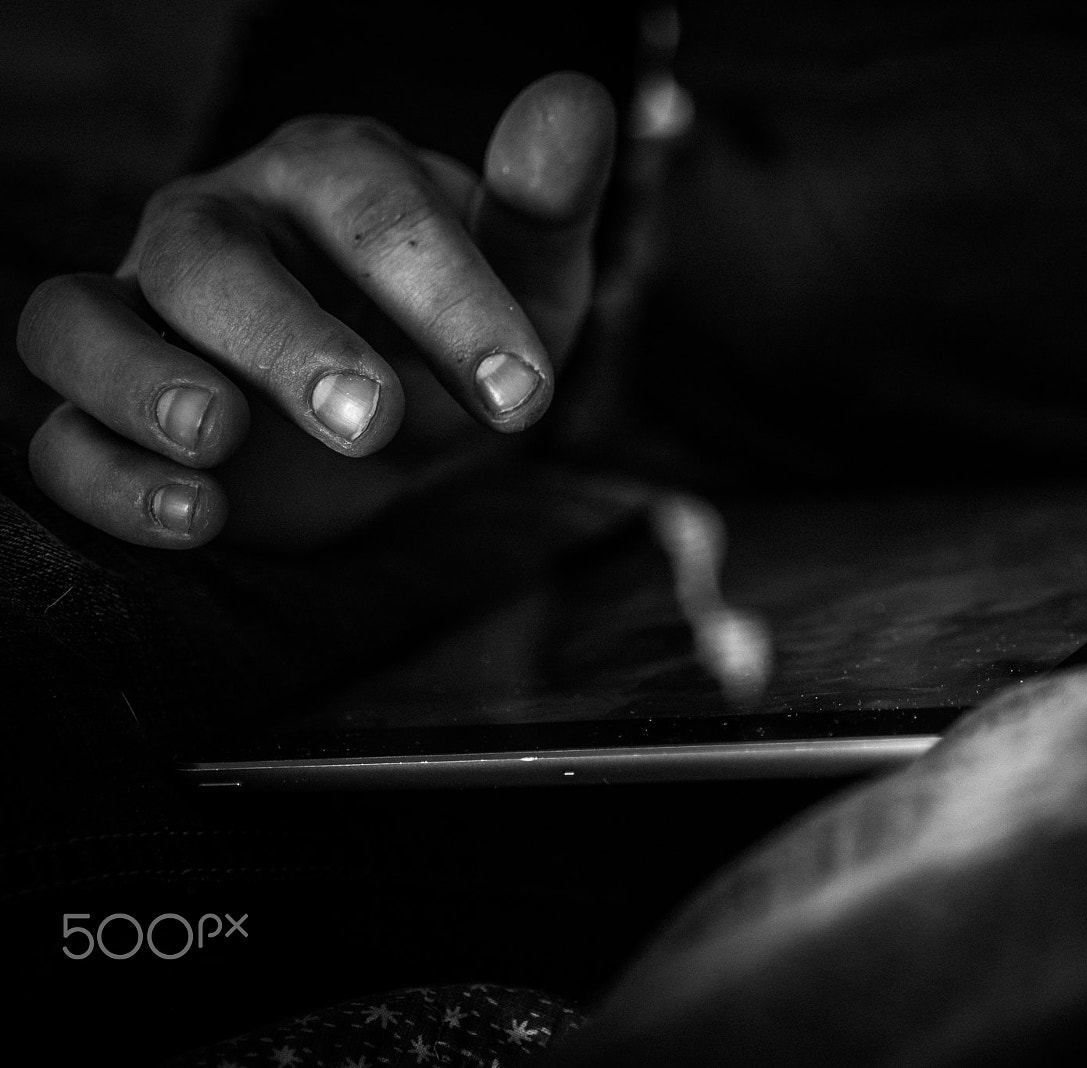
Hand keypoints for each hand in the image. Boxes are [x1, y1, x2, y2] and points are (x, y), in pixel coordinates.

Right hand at [16, 71, 614, 547]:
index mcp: (325, 177)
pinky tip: (199, 517)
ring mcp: (143, 318)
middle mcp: (215, 228)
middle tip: (374, 425)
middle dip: (285, 338)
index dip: (443, 291)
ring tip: (221, 441)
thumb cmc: (451, 338)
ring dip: (142, 381)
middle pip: (206, 253)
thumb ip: (544, 204)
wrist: (392, 425)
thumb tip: (581, 100)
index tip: (521, 390)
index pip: (366, 200)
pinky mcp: (106, 416)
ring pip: (78, 320)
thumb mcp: (524, 283)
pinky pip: (60, 437)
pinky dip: (111, 479)